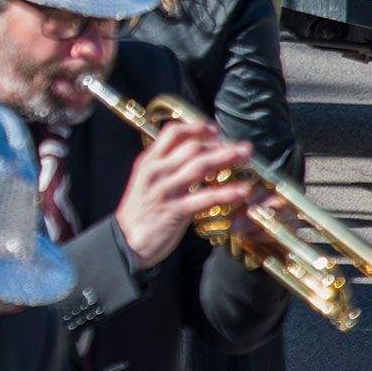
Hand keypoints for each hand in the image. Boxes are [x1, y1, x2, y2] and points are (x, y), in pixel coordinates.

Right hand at [115, 120, 255, 267]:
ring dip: (227, 158)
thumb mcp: (145, 181)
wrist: (125, 242)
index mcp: (149, 162)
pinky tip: (242, 190)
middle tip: (243, 146)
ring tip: (246, 155)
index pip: (172, 133)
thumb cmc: (139, 212)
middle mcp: (157, 171)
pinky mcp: (176, 211)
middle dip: (220, 144)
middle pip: (192, 147)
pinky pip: (205, 198)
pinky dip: (226, 193)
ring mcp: (166, 190)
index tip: (215, 130)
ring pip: (200, 167)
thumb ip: (165, 167)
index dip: (197, 128)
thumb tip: (191, 155)